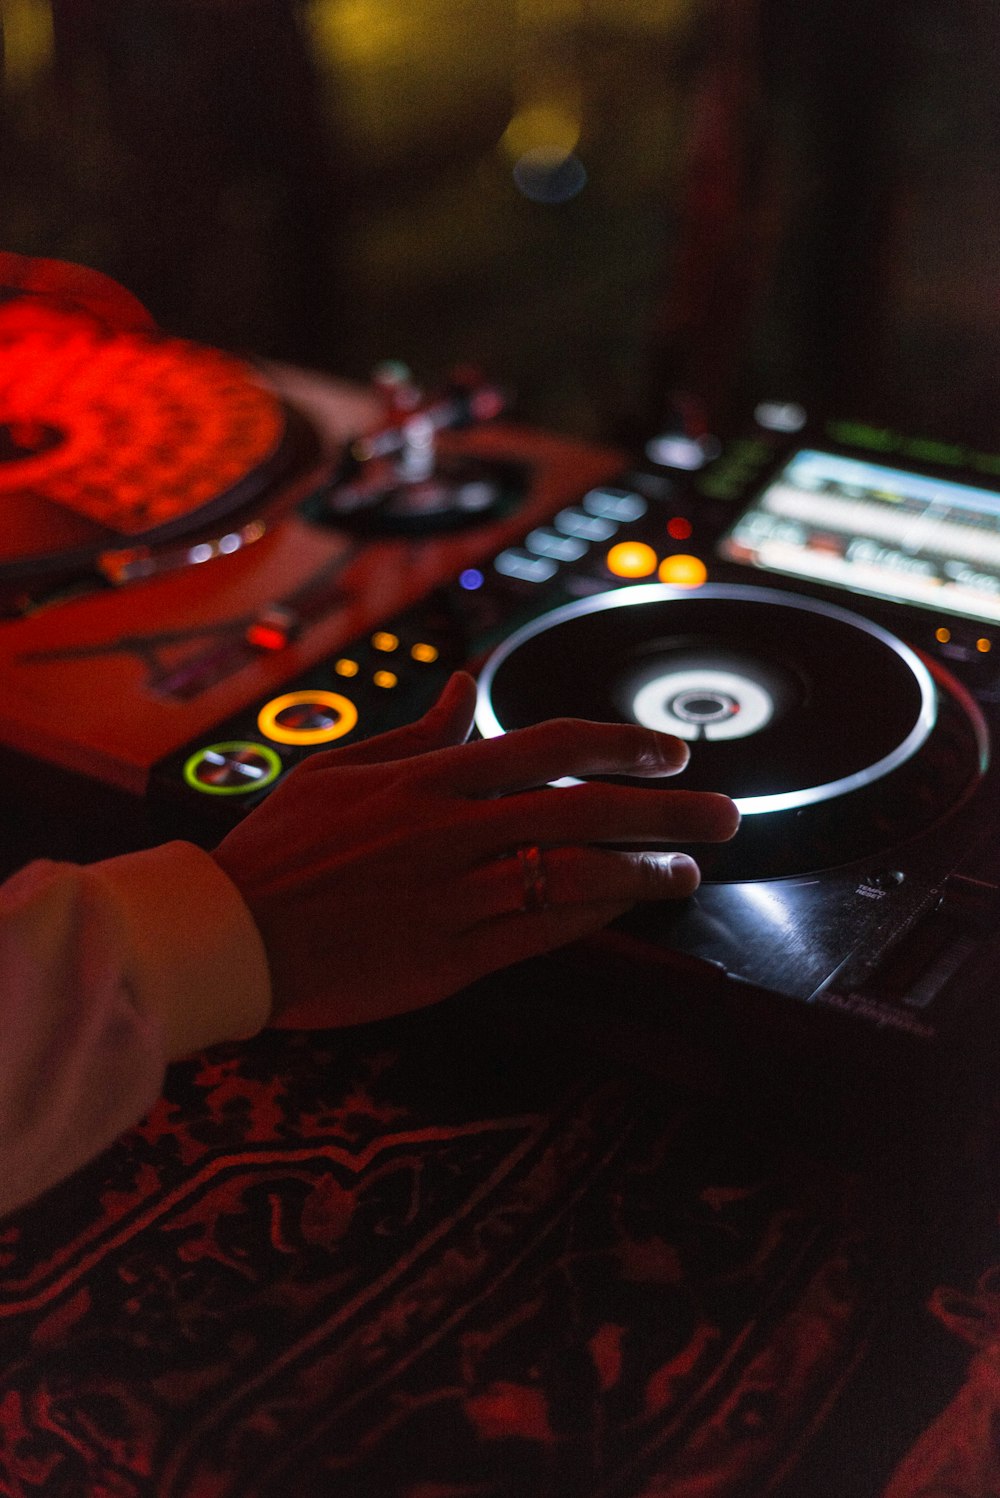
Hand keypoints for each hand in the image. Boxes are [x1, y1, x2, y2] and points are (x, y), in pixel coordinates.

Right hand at [211, 673, 738, 1027]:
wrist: (231, 935)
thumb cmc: (280, 847)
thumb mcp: (339, 770)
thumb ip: (419, 734)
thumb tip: (468, 685)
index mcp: (429, 779)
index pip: (549, 746)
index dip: (621, 744)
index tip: (670, 750)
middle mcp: (453, 830)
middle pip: (586, 809)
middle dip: (669, 808)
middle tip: (727, 812)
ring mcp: (456, 895)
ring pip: (577, 874)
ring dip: (647, 868)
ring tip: (692, 868)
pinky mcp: (453, 957)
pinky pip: (542, 932)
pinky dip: (595, 917)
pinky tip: (631, 909)